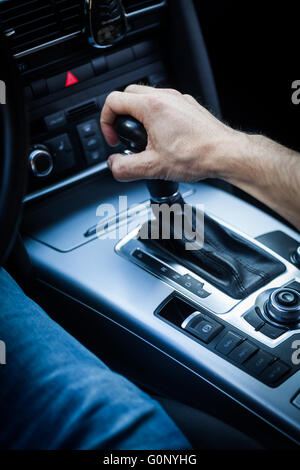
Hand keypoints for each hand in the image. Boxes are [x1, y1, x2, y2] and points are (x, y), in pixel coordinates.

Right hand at [100, 85, 241, 181]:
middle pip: (128, 95)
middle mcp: (166, 97)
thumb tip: (114, 166)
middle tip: (125, 137)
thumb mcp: (153, 167)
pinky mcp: (189, 107)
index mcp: (152, 107)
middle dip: (121, 117)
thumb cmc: (198, 155)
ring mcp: (179, 100)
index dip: (106, 122)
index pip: (113, 101)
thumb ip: (125, 168)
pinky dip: (157, 118)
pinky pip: (165, 105)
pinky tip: (164, 139)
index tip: (114, 140)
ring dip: (139, 117)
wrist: (226, 154)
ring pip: (147, 98)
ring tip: (145, 140)